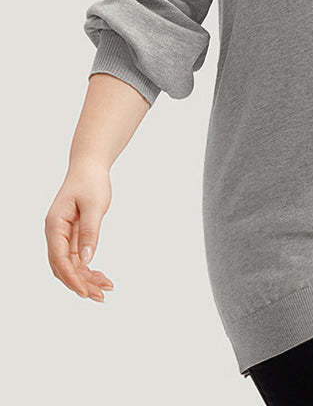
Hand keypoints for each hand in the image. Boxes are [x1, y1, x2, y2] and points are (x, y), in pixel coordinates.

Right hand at [45, 158, 114, 300]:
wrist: (90, 166)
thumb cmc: (90, 182)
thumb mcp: (94, 206)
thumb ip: (89, 233)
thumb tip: (86, 260)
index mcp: (55, 226)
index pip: (59, 259)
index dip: (72, 278)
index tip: (86, 292)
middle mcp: (55, 233)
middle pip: (63, 267)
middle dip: (80, 283)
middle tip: (101, 296)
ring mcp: (63, 236)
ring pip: (70, 265)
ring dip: (86, 279)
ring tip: (106, 289)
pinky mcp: (72, 236)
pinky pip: (77, 258)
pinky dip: (88, 268)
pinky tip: (102, 277)